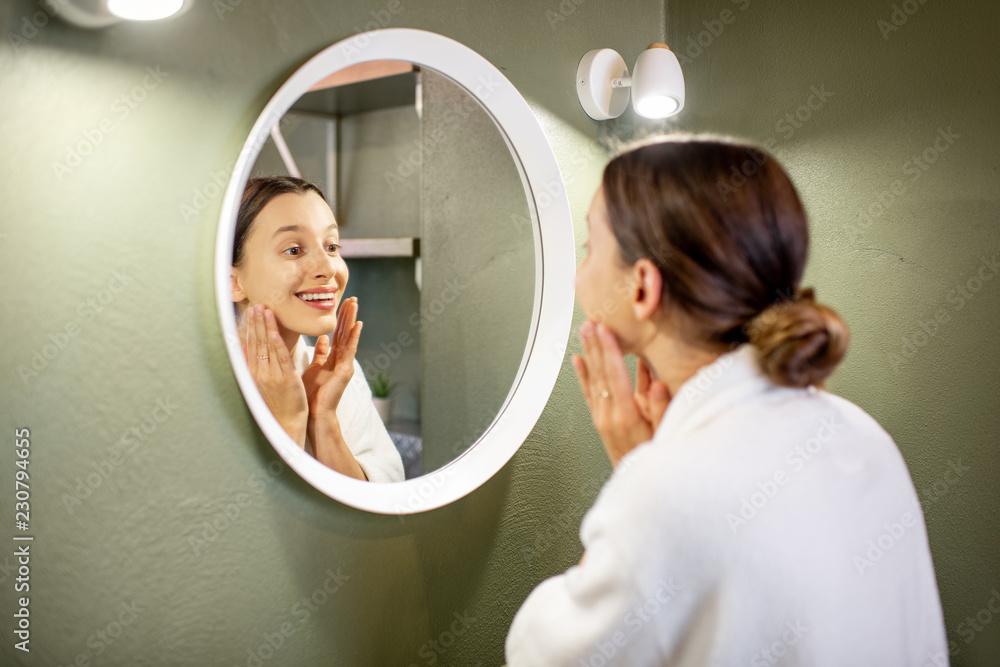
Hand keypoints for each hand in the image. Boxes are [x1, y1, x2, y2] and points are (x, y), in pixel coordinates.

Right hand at [242, 304, 308, 444]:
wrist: (286, 423)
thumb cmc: (276, 403)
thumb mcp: (261, 383)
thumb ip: (253, 364)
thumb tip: (244, 347)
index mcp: (254, 373)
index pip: (251, 345)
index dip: (251, 327)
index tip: (250, 311)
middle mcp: (260, 372)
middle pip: (257, 342)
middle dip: (256, 322)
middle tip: (256, 304)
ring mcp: (272, 375)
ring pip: (267, 346)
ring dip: (266, 327)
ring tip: (264, 309)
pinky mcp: (286, 378)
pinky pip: (280, 358)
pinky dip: (276, 344)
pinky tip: (274, 331)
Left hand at [301, 297, 362, 417]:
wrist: (314, 413)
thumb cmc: (312, 393)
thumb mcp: (314, 368)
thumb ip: (320, 353)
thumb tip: (323, 338)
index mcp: (333, 358)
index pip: (337, 334)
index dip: (339, 318)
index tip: (341, 302)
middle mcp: (342, 360)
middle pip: (345, 332)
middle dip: (347, 315)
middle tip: (351, 297)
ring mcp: (345, 364)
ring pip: (349, 337)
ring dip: (352, 320)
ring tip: (355, 304)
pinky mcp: (345, 371)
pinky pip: (350, 350)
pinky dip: (354, 337)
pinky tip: (358, 324)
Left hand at [572, 321, 670, 466]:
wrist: (639, 484)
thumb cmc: (656, 458)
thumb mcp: (667, 434)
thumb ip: (661, 409)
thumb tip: (657, 384)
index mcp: (627, 416)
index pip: (615, 375)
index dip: (609, 351)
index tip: (604, 331)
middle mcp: (610, 415)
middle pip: (600, 373)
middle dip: (596, 345)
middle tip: (591, 322)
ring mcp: (602, 418)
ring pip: (593, 379)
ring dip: (588, 354)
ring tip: (584, 333)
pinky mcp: (600, 420)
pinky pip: (589, 393)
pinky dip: (583, 375)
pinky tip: (578, 360)